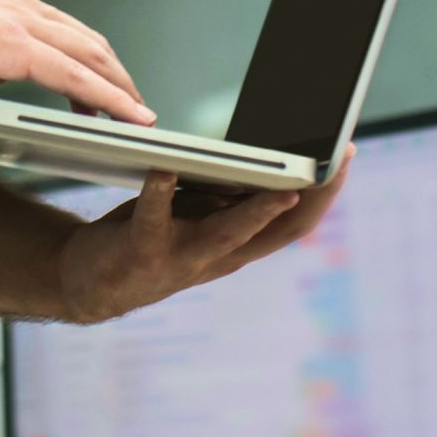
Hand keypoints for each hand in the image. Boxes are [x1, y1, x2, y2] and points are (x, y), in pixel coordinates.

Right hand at [0, 0, 152, 123]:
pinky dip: (110, 96)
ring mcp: (13, 19)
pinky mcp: (10, 46)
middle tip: (129, 100)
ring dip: (119, 84)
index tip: (94, 74)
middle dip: (111, 69)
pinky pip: (76, 74)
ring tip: (138, 113)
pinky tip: (128, 116)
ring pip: (89, 52)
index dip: (80, 50)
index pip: (50, 22)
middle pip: (81, 35)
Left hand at [51, 149, 352, 324]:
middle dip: (313, 195)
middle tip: (336, 159)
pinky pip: (154, 216)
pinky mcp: (142, 250)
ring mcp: (183, 258)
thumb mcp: (200, 216)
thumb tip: (265, 156)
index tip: (346, 154)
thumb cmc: (152, 235)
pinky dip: (161, 188)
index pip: (297, 222)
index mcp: (239, 245)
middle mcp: (220, 257)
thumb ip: (230, 195)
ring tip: (281, 182)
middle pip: (280, 231)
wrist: (91, 281)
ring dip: (257, 209)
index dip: (325, 192)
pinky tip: (165, 166)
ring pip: (230, 234)